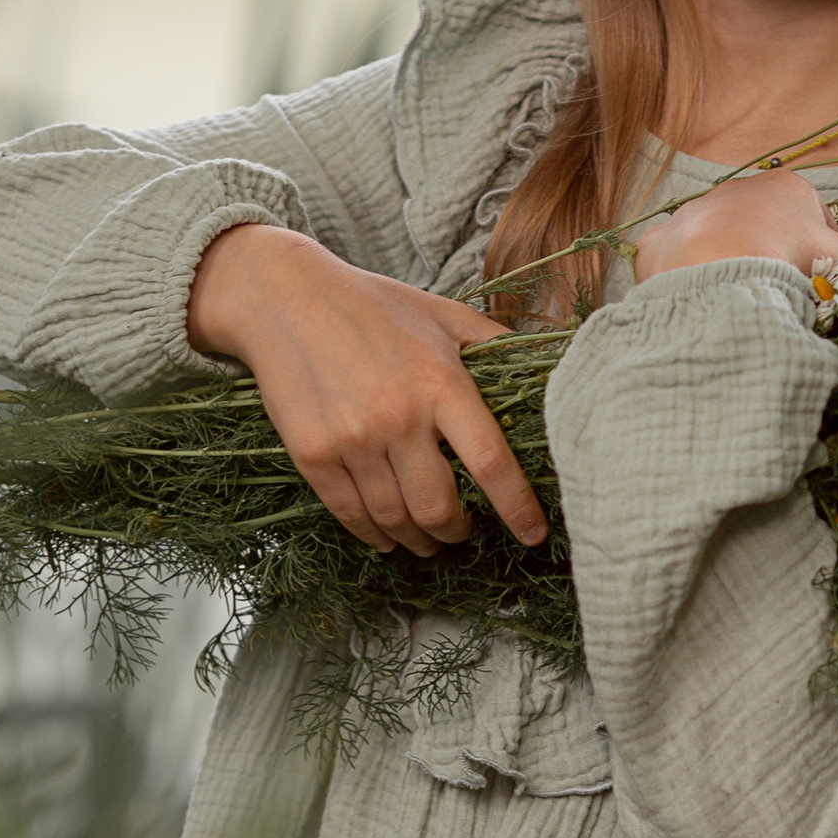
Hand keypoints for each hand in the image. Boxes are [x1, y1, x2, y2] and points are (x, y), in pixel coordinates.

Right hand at [186, 223, 546, 558]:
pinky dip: (374, 535)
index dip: (517, 508)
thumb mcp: (443, 313)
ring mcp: (352, 439)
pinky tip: (387, 538)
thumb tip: (553, 364)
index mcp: (441, 382)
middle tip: (465, 531)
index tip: (532, 534)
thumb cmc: (372, 305)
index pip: (492, 464)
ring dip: (419, 541)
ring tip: (428, 540)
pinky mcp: (312, 453)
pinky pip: (350, 514)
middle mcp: (398, 416)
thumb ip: (495, 343)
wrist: (284, 297)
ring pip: (396, 519)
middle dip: (459, 531)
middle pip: (440, 507)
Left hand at [631, 167, 837, 285]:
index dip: (825, 251)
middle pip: (763, 228)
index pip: (814, 216)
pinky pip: (676, 262)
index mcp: (785, 185)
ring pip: (717, 243)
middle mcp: (735, 189)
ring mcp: (693, 213)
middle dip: (773, 258)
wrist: (719, 273)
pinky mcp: (659, 242)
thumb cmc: (791, 259)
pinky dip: (686, 282)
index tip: (825, 280)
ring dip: (729, 268)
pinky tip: (700, 303)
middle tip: (783, 295)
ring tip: (741, 303)